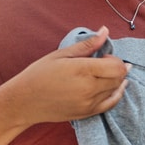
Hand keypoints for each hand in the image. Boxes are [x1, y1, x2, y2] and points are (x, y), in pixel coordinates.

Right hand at [2, 26, 130, 126]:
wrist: (25, 102)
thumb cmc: (39, 75)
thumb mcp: (61, 54)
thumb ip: (87, 45)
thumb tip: (105, 31)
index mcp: (82, 70)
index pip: (116, 66)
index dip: (115, 59)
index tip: (103, 57)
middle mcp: (89, 89)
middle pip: (119, 78)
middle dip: (116, 69)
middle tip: (102, 65)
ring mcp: (89, 103)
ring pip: (116, 90)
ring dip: (116, 81)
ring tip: (104, 74)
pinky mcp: (87, 113)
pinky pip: (111, 104)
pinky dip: (116, 94)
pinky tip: (114, 88)